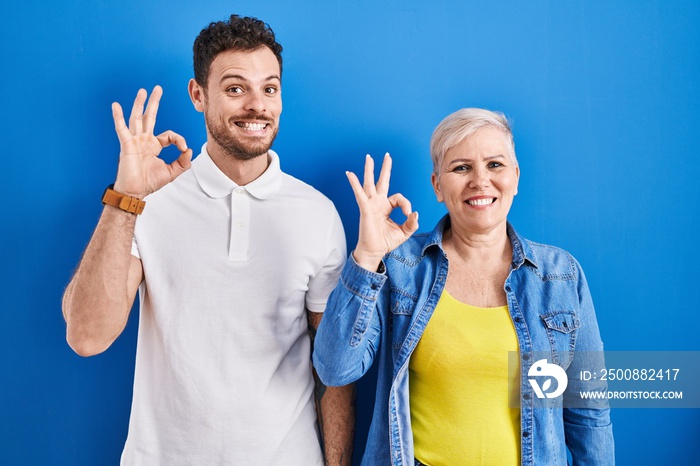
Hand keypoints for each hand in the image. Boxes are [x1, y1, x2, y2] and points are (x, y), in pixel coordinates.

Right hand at [111, 86, 191, 197]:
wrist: (135, 192)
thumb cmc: (150, 182)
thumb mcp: (172, 172)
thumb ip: (183, 162)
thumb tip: (189, 150)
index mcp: (154, 145)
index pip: (169, 135)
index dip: (179, 139)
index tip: (184, 149)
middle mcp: (144, 140)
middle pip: (149, 117)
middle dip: (154, 103)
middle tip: (158, 89)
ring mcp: (134, 141)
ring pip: (137, 118)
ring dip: (139, 104)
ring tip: (142, 91)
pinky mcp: (126, 145)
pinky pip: (121, 129)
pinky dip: (118, 117)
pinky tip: (115, 105)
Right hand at [346, 153, 418, 270]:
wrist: (375, 251)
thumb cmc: (386, 242)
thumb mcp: (404, 232)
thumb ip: (411, 223)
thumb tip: (415, 213)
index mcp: (387, 207)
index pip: (398, 198)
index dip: (405, 204)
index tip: (408, 214)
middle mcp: (378, 203)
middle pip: (382, 182)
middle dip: (385, 169)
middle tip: (387, 156)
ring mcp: (371, 204)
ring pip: (370, 184)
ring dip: (369, 170)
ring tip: (369, 157)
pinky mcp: (365, 208)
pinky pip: (359, 194)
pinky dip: (354, 183)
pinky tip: (349, 174)